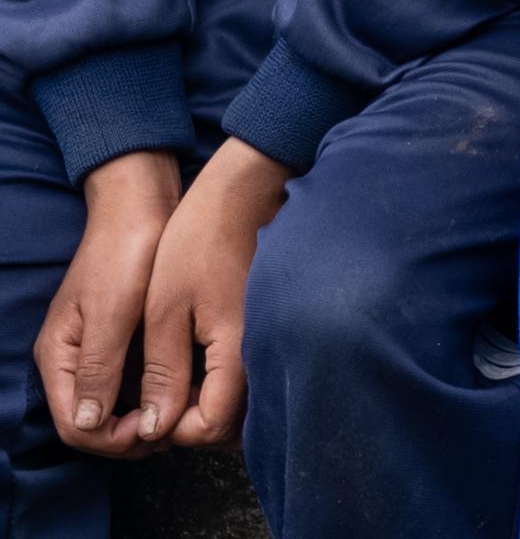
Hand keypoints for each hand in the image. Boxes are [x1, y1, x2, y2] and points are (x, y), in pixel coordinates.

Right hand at [33, 150, 174, 454]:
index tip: (155, 429)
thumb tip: (88, 423)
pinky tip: (185, 388)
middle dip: (131, 435)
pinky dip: (154, 394)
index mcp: (58, 357)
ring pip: (116, 407)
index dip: (113, 439)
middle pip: (94, 423)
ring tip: (184, 411)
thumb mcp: (111, 312)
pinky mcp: (123, 340)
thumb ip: (97, 367)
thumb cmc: (125, 253)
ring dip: (145, 417)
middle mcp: (73, 361)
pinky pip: (133, 383)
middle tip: (175, 425)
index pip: (74, 426)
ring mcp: (97, 351)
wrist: (143, 206)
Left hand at [137, 143, 286, 452]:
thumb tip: (154, 431)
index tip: (144, 408)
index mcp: (237, 353)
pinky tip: (193, 366)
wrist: (242, 195)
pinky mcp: (266, 331)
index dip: (170, 428)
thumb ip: (163, 373)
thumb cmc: (198, 244)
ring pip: (241, 405)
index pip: (210, 427)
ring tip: (168, 385)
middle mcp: (262, 355)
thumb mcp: (165, 308)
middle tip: (153, 402)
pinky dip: (219, 387)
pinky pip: (246, 380)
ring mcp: (268, 343)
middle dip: (189, 424)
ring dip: (204, 408)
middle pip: (232, 425)